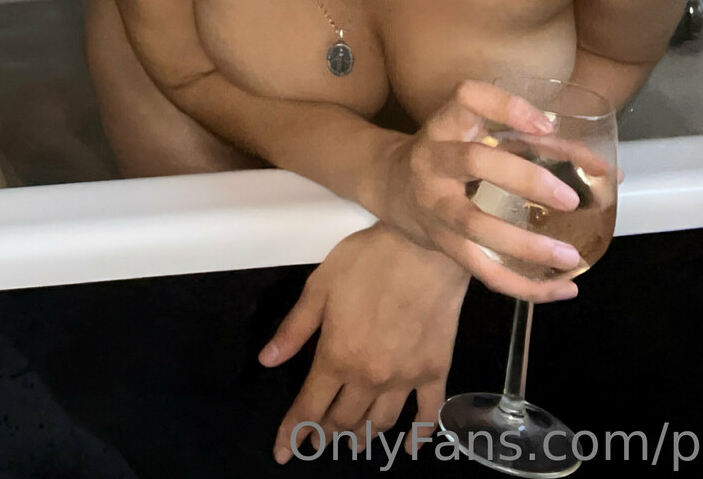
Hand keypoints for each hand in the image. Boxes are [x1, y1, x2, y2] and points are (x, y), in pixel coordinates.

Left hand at [261, 224, 467, 463]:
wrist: (424, 249)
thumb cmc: (367, 261)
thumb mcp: (319, 287)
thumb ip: (294, 329)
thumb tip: (267, 360)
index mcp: (337, 356)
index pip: (309, 405)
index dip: (294, 430)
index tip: (283, 452)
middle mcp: (370, 377)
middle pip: (343, 418)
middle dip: (325, 433)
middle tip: (317, 439)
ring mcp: (405, 379)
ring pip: (379, 422)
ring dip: (362, 436)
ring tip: (352, 442)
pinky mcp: (435, 372)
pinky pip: (427, 414)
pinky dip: (418, 435)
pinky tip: (410, 446)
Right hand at [380, 79, 587, 302]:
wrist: (389, 185)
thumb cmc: (450, 155)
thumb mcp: (477, 135)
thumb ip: (538, 146)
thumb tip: (611, 174)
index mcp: (446, 124)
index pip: (467, 98)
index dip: (507, 107)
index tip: (546, 126)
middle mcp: (434, 159)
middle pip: (474, 161)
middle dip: (525, 179)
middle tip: (570, 199)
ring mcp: (434, 204)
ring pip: (475, 225)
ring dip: (525, 245)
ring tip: (569, 256)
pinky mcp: (442, 243)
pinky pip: (482, 271)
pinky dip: (524, 286)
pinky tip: (563, 290)